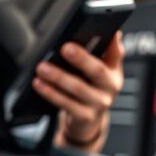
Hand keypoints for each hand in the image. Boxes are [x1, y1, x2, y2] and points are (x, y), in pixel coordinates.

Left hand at [32, 31, 123, 153]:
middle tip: (65, 47)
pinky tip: (39, 84)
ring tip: (42, 67)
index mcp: (113, 72)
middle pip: (97, 70)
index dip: (113, 43)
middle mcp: (110, 88)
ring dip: (58, 76)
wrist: (86, 123)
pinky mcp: (85, 116)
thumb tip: (105, 34)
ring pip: (77, 88)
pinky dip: (50, 93)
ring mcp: (98, 104)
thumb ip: (100, 54)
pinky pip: (65, 104)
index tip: (107, 32)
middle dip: (81, 58)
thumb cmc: (89, 91)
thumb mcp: (97, 73)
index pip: (116, 53)